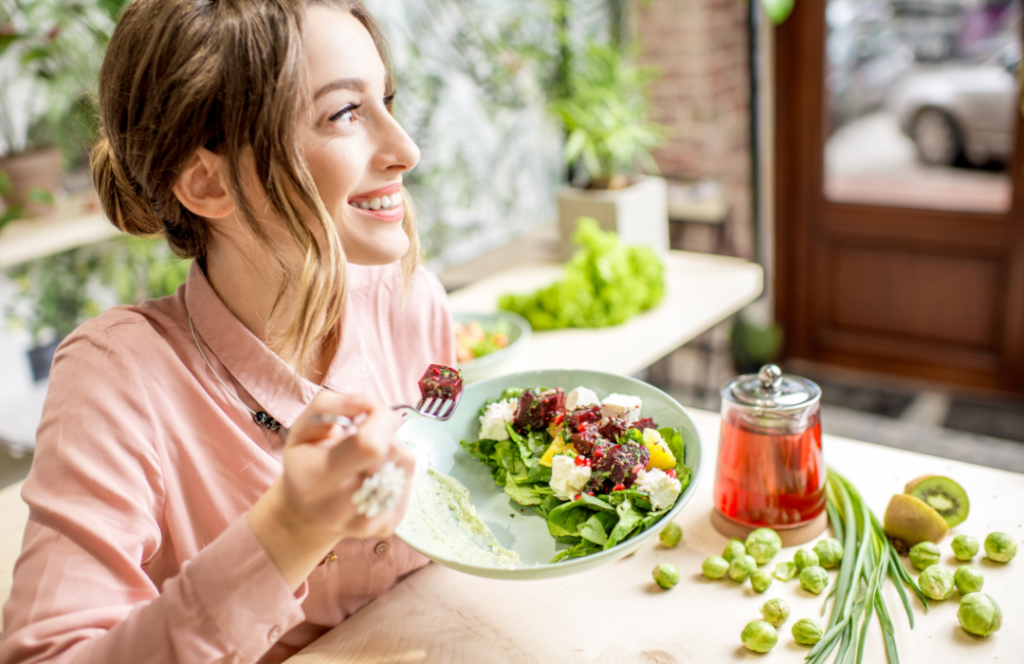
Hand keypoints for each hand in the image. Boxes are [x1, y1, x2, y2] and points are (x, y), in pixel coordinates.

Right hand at [248, 391, 413, 588]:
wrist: (305, 515)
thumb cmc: (305, 463)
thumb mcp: (302, 428)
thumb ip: (330, 405)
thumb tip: (368, 403)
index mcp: (314, 480)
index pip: (370, 445)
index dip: (379, 419)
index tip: (369, 413)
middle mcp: (339, 507)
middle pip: (392, 452)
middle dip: (385, 431)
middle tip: (365, 434)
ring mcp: (367, 522)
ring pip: (405, 463)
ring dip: (392, 448)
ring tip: (367, 456)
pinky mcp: (388, 526)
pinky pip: (409, 480)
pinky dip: (397, 468)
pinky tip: (375, 473)